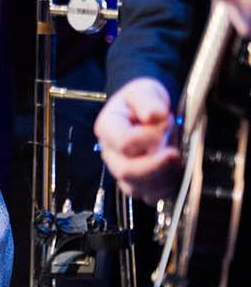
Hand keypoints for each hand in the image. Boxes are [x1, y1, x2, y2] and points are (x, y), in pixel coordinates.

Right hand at [94, 77, 181, 203]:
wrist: (146, 109)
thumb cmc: (142, 101)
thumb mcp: (143, 90)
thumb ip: (147, 100)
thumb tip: (155, 115)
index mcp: (108, 128)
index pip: (124, 142)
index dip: (148, 138)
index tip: (167, 125)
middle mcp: (110, 153)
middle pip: (126, 170)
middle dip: (156, 166)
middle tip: (176, 153)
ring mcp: (122, 170)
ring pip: (137, 188)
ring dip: (162, 179)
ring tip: (178, 162)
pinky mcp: (137, 183)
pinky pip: (148, 196)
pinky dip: (165, 190)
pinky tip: (175, 174)